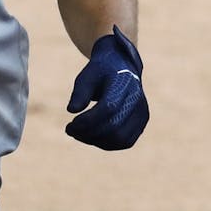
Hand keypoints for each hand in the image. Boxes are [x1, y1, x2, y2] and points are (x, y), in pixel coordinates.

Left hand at [65, 26, 148, 150]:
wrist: (122, 67)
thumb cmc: (101, 72)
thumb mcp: (87, 76)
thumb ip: (80, 92)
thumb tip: (71, 110)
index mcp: (124, 84)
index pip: (108, 109)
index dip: (87, 121)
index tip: (69, 125)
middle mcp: (136, 100)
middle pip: (114, 127)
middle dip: (89, 133)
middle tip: (70, 131)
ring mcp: (142, 114)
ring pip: (120, 139)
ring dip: (96, 141)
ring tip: (78, 134)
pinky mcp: (141, 124)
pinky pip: (125, 142)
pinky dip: (106, 143)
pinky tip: (91, 136)